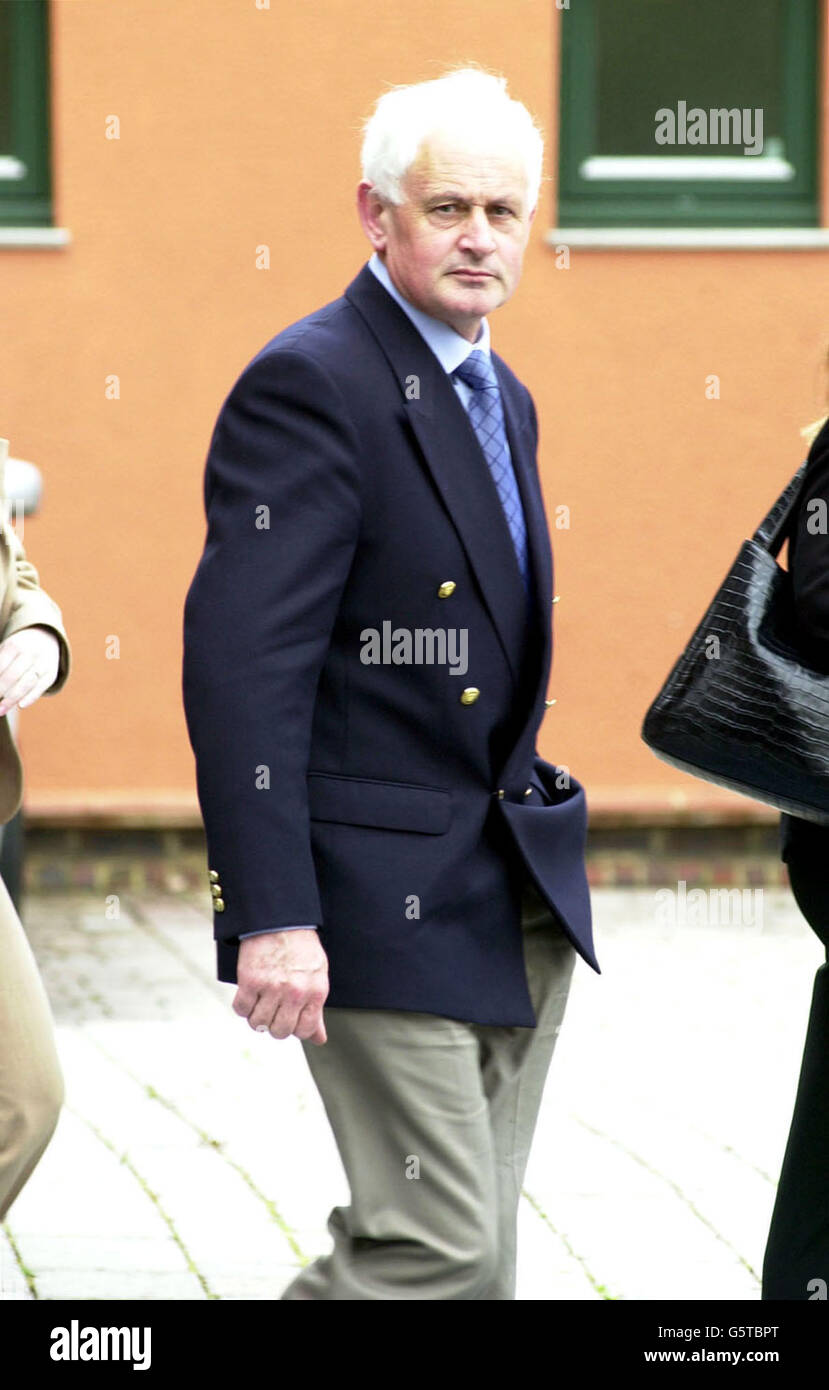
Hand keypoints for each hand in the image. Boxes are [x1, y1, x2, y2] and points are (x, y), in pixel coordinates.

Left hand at [0, 625, 59, 715]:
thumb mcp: (6, 649)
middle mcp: (31, 653)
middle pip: (13, 675)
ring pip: (27, 684)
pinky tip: (20, 706)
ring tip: (0, 710)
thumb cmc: (17, 649)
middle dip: (0, 691)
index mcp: (15, 644)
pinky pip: (40, 688)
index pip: (1, 666)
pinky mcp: (51, 674)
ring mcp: (43, 663)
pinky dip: (30, 698)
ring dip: (12, 699)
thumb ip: (0, 665)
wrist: (45, 638)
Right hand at [233, 929, 328, 1043]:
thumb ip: (316, 1009)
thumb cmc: (300, 948)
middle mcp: (295, 992)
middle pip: (280, 1031)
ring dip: (256, 1017)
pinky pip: (241, 1009)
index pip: (305, 1031)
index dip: (295, 1029)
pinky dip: (242, 1006)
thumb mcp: (317, 976)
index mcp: (315, 992)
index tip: (289, 1019)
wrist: (279, 920)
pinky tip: (248, 994)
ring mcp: (272, 987)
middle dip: (274, 1025)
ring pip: (259, 1023)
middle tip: (273, 1010)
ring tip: (260, 1002)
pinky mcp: (250, 980)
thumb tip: (319, 1039)